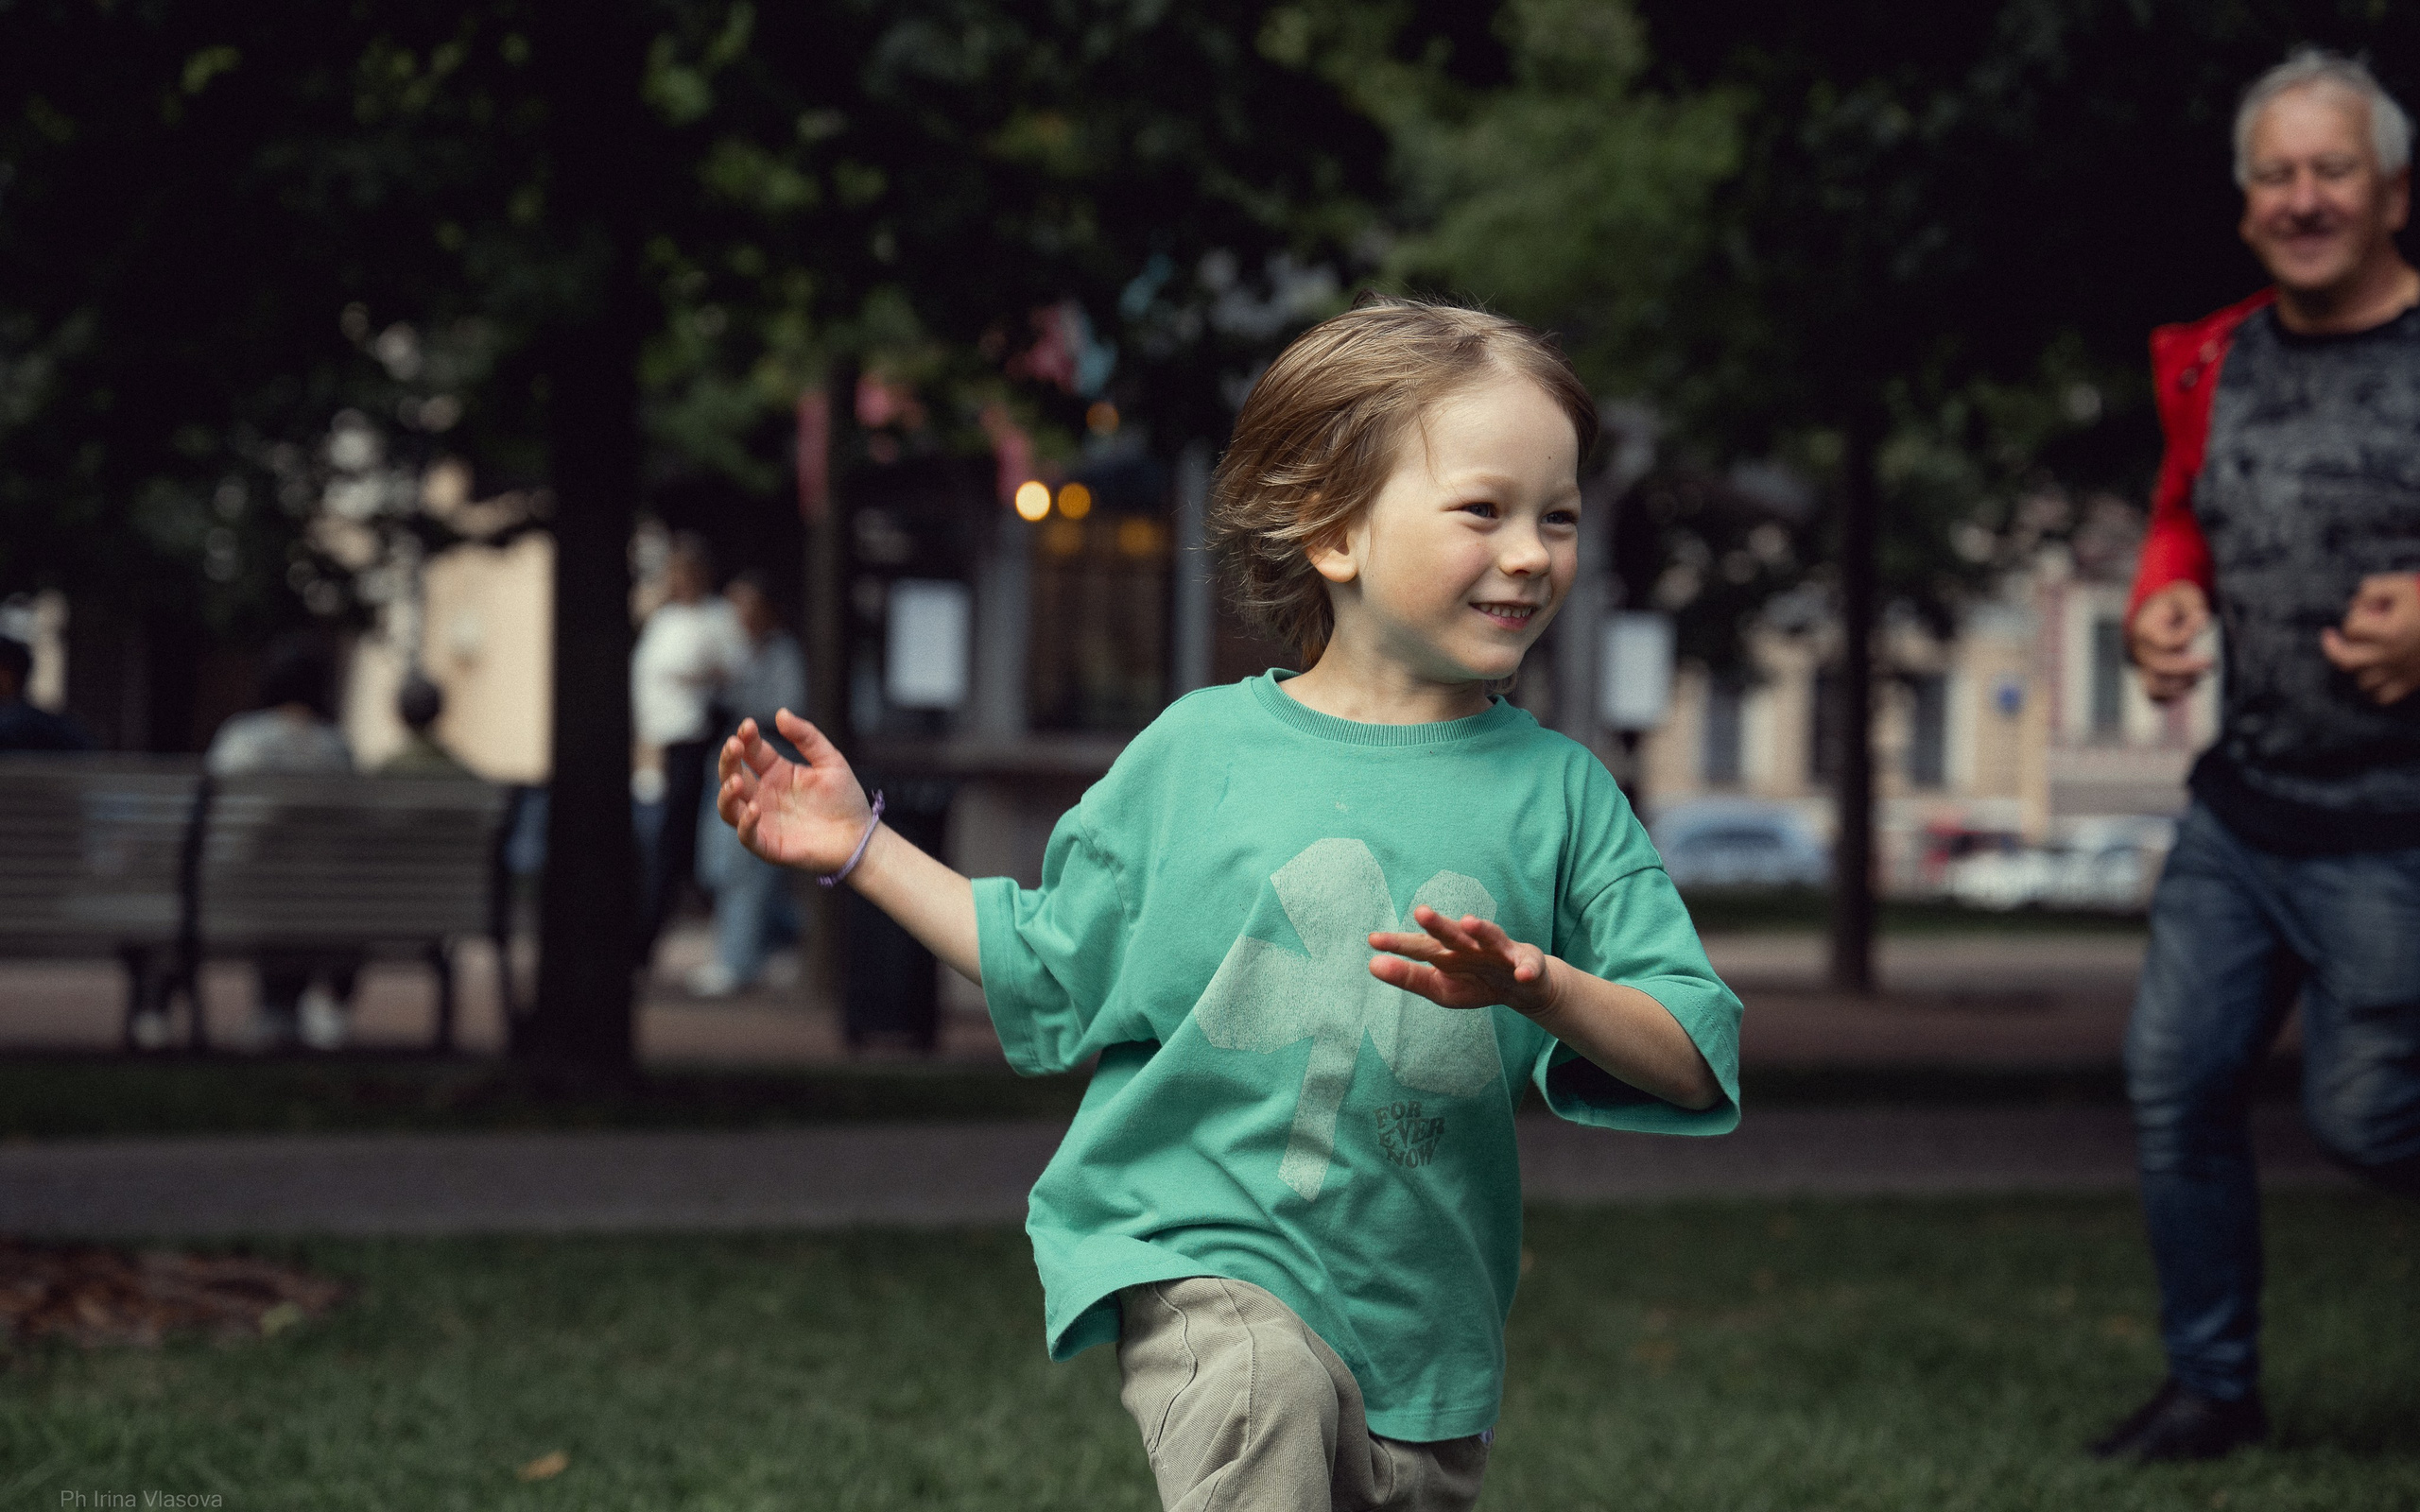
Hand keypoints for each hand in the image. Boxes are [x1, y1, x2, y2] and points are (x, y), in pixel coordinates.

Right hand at [715, 709, 873, 871]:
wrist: (860, 836)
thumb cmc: (845, 798)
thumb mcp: (830, 760)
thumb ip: (807, 737)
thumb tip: (780, 713)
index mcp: (776, 772)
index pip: (751, 751)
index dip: (746, 738)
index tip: (748, 726)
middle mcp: (763, 794)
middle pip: (732, 775)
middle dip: (728, 760)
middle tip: (734, 745)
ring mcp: (763, 820)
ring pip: (729, 807)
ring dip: (726, 793)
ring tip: (735, 780)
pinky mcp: (768, 845)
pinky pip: (747, 836)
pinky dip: (745, 823)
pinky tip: (755, 808)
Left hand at [1366, 905, 1560, 1018]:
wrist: (1522, 986)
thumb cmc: (1474, 983)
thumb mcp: (1439, 988)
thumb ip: (1408, 977)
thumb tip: (1371, 965)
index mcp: (1447, 953)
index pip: (1419, 947)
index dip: (1398, 943)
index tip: (1373, 940)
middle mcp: (1471, 945)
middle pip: (1452, 935)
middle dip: (1439, 925)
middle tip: (1421, 912)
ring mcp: (1500, 952)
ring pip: (1491, 938)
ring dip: (1482, 930)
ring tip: (1470, 922)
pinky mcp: (1527, 963)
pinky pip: (1528, 967)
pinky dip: (1526, 969)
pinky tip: (1522, 973)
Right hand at [2128, 580, 2212, 702]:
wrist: (2155, 613)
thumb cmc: (2173, 603)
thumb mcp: (2182, 595)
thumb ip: (2192, 606)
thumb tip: (2203, 622)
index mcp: (2146, 629)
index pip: (2166, 641)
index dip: (2187, 634)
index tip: (2203, 622)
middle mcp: (2141, 651)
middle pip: (2160, 666)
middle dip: (2188, 668)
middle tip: (2211, 663)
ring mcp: (2143, 667)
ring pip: (2154, 687)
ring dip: (2180, 686)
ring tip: (2199, 678)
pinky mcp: (2150, 677)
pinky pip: (2155, 697)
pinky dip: (2171, 698)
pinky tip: (2191, 687)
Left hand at [2321, 574, 2419, 705]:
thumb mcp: (2403, 585)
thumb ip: (2373, 588)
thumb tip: (2354, 603)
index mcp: (2390, 632)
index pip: (2352, 627)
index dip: (2355, 614)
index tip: (2369, 608)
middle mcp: (2391, 656)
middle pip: (2345, 660)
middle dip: (2334, 646)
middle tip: (2330, 636)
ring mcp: (2401, 672)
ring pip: (2363, 681)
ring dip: (2359, 666)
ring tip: (2364, 652)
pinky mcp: (2412, 682)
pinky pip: (2383, 697)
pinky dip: (2376, 688)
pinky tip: (2378, 673)